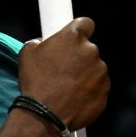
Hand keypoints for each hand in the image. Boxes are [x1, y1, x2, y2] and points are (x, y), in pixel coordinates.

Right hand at [18, 17, 109, 131]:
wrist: (47, 113)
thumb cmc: (37, 82)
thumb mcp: (28, 53)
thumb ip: (42, 42)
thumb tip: (46, 43)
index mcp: (73, 37)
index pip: (86, 23)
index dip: (81, 29)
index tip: (76, 37)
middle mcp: (92, 51)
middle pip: (88, 49)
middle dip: (79, 56)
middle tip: (63, 68)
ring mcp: (102, 71)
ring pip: (95, 68)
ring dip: (85, 73)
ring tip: (67, 85)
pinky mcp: (106, 89)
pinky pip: (99, 84)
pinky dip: (90, 88)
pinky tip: (75, 95)